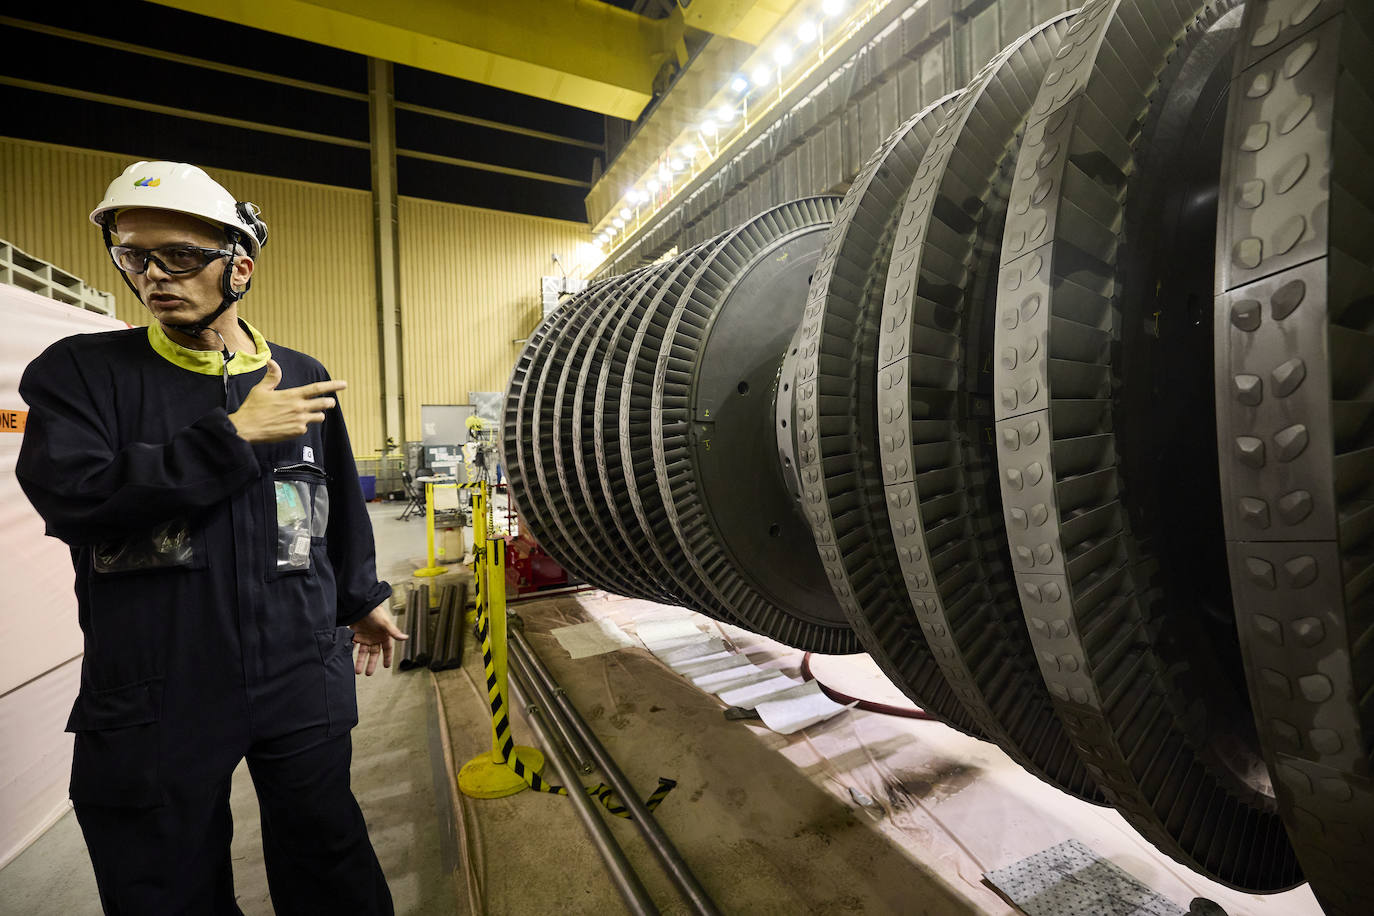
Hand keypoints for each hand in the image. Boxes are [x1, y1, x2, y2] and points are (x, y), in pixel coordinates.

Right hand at [228, 359, 346, 443]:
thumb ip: (272, 377)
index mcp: (292, 395)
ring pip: (319, 417)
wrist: (246, 429)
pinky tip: (290, 425)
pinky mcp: (297, 432)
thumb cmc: (252, 408)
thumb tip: (272, 362)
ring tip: (306, 414)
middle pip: (325, 403)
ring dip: (316, 415)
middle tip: (330, 402)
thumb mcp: (261, 389)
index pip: (317, 388)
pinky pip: (306, 428)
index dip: (333, 386)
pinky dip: (302, 426)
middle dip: (330, 402)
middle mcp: (299, 407)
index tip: (344, 384)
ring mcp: (300, 421)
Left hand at [349, 602, 406, 675]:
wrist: (362, 605)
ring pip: (363, 652)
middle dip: (371, 664)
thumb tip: (405, 638)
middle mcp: (375, 638)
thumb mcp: (385, 623)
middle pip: (374, 654)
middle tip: (368, 673)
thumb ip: (394, 632)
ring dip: (360, 661)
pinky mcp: (356, 634)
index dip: (387, 658)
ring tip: (357, 671)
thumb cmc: (375, 612)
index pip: (387, 649)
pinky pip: (353, 645)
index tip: (386, 666)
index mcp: (384, 635)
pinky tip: (348, 657)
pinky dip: (351, 651)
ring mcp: (365, 637)